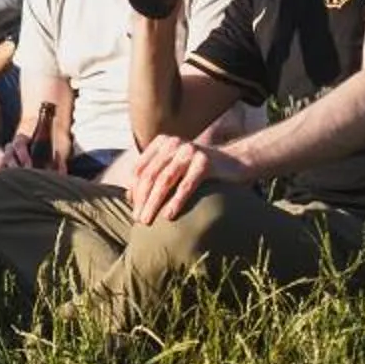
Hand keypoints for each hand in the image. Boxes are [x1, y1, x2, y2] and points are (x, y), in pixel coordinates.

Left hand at [123, 132, 247, 226]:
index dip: (134, 189)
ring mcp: (189, 151)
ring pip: (165, 180)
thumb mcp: (174, 168)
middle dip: (141, 199)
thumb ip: (154, 176)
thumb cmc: (199, 171)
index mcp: (162, 143)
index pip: (140, 168)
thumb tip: (129, 197)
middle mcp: (174, 144)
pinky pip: (186, 185)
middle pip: (150, 175)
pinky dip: (176, 201)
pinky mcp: (205, 162)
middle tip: (137, 220)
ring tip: (147, 220)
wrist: (235, 162)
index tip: (132, 209)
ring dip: (153, 203)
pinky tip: (169, 216)